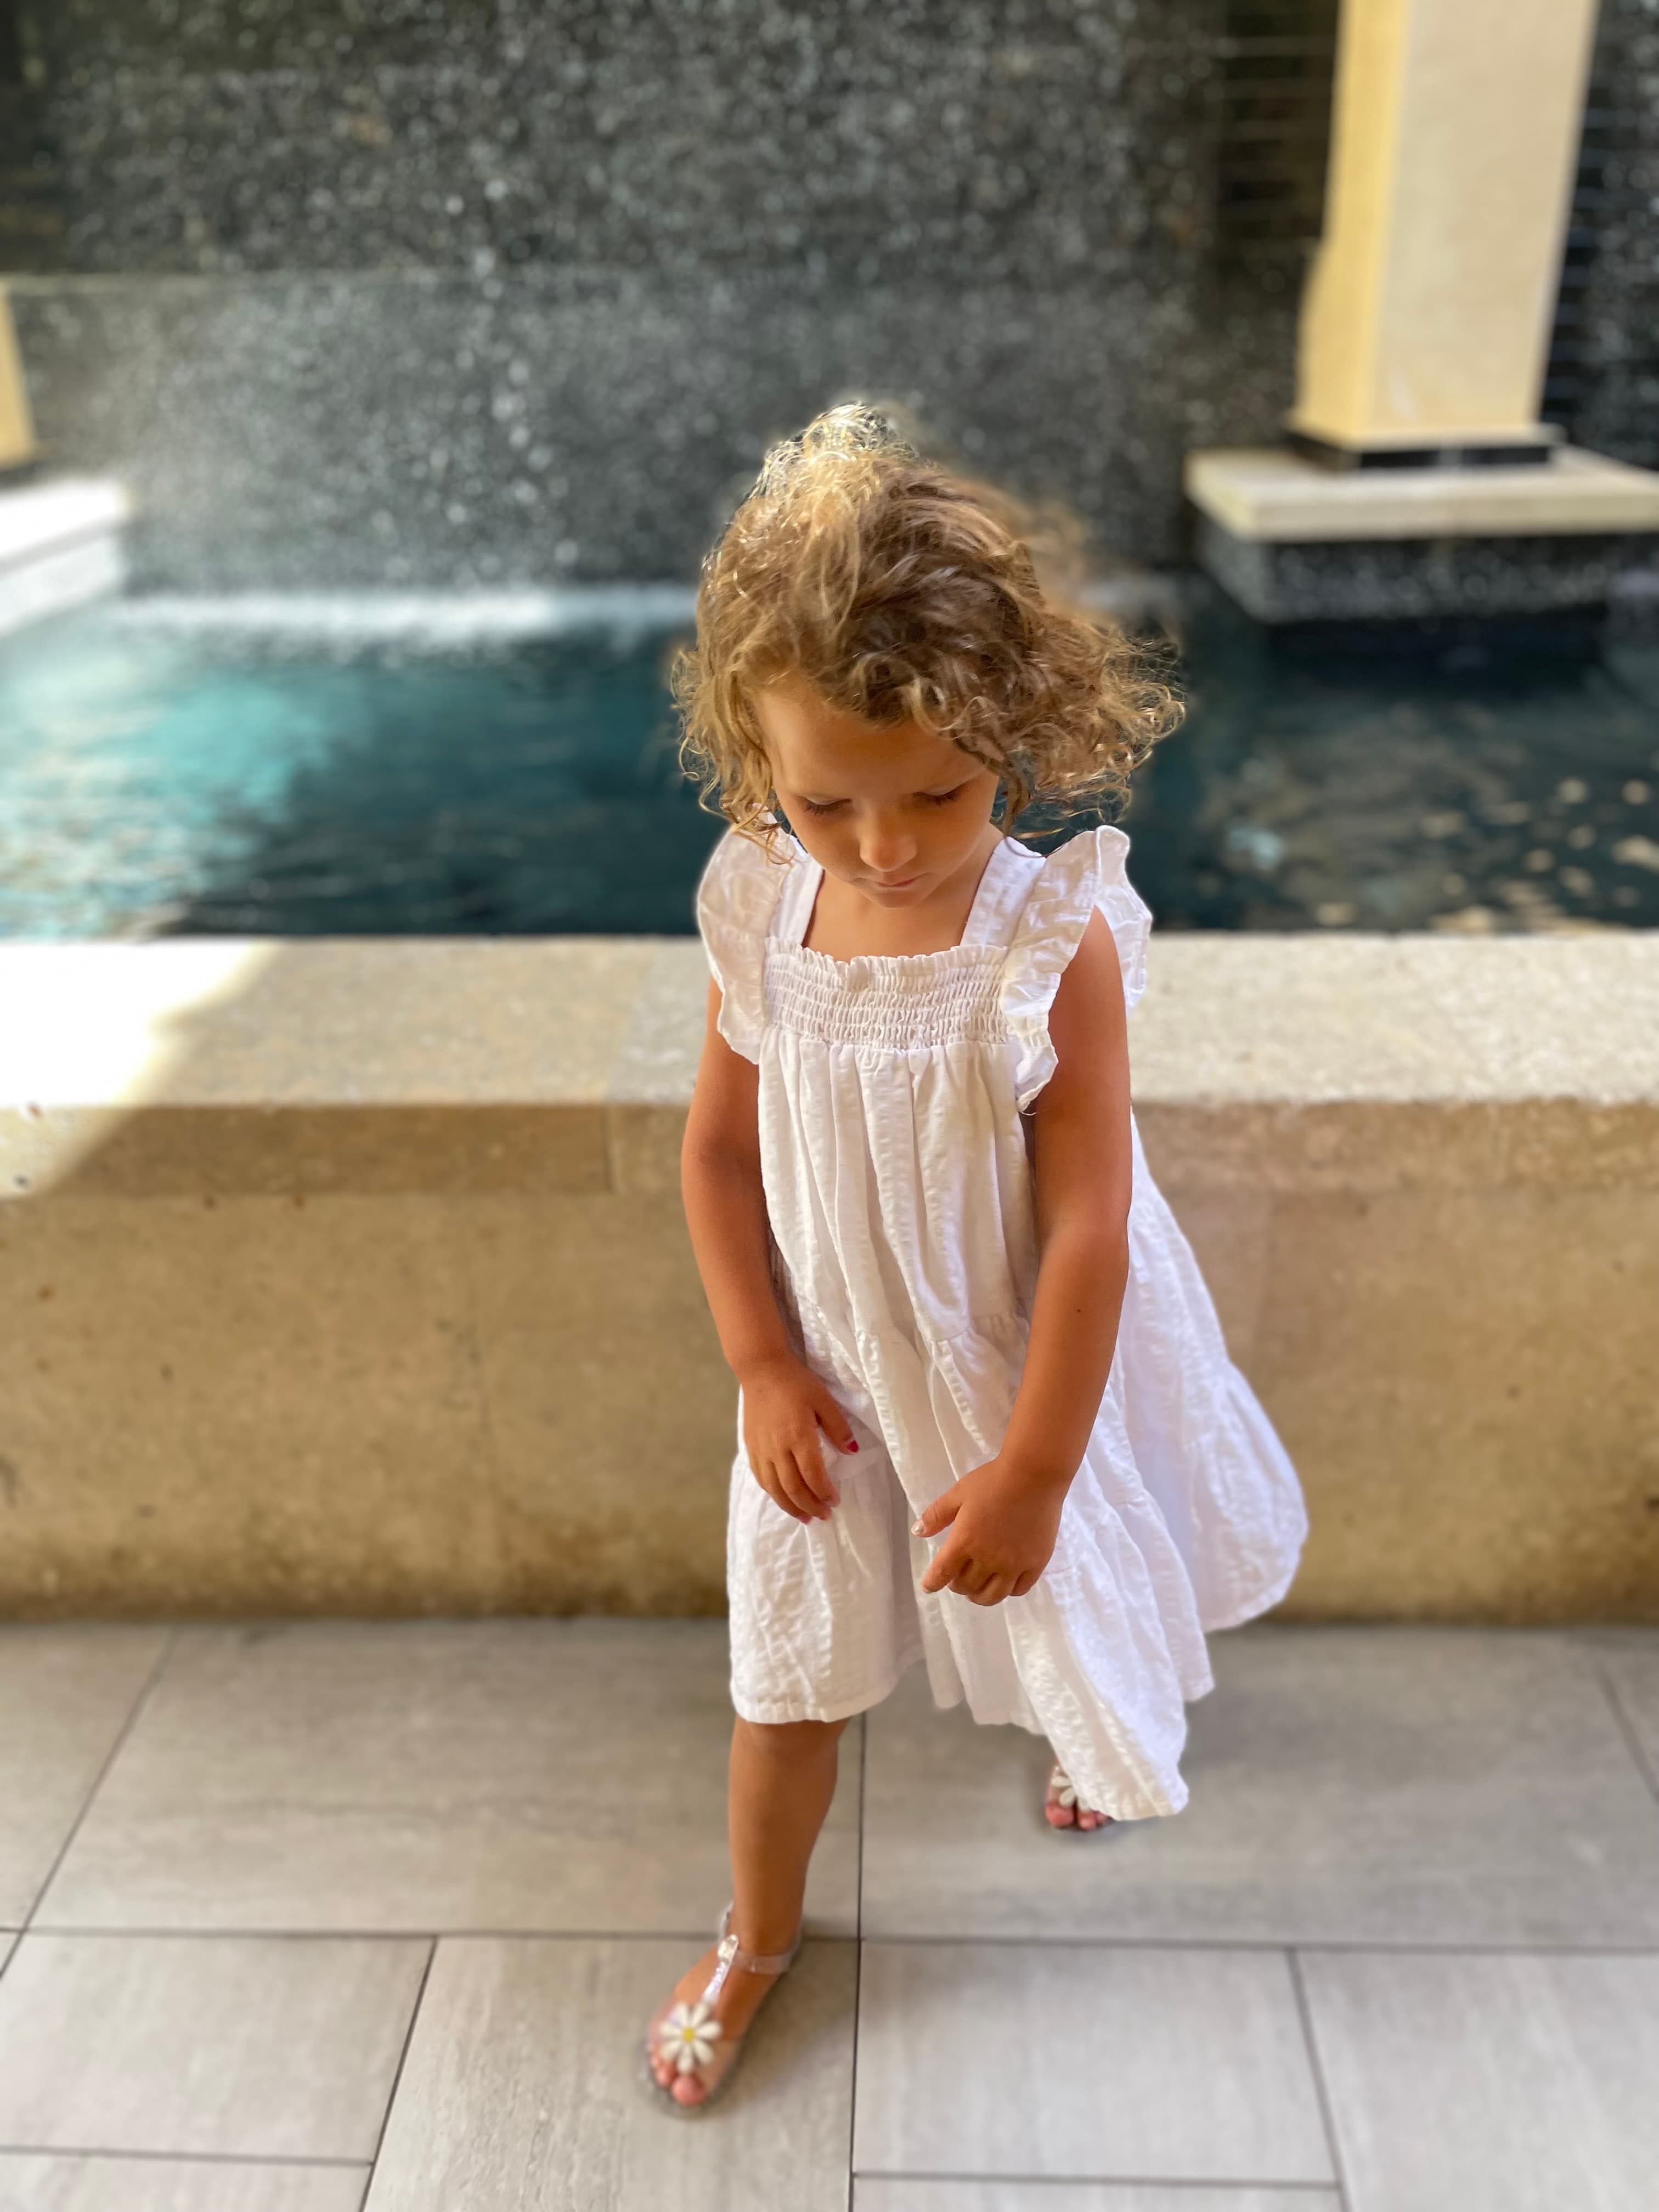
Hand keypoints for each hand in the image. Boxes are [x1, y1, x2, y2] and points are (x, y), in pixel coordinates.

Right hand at [738, 1353, 859, 1523]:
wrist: (761, 1369)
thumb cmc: (796, 1383)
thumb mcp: (824, 1400)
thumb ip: (838, 1427)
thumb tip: (852, 1451)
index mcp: (798, 1436)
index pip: (813, 1475)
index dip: (824, 1492)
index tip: (835, 1501)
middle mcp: (777, 1448)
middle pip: (793, 1488)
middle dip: (810, 1506)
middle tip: (824, 1516)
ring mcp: (761, 1450)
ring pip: (775, 1489)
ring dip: (791, 1507)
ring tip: (805, 1517)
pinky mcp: (751, 1447)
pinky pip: (761, 1479)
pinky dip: (773, 1494)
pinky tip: (783, 1498)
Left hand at [913, 1454, 1066, 1606]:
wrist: (1034, 1475)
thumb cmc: (993, 1480)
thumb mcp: (959, 1493)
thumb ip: (936, 1515)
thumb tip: (917, 1532)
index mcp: (964, 1541)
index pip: (942, 1573)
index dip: (932, 1583)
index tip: (929, 1586)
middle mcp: (987, 1558)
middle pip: (966, 1587)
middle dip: (956, 1585)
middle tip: (956, 1578)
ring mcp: (1013, 1564)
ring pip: (992, 1596)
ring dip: (979, 1596)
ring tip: (977, 1590)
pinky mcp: (1035, 1564)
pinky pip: (1019, 1590)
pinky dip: (1007, 1591)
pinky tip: (1004, 1582)